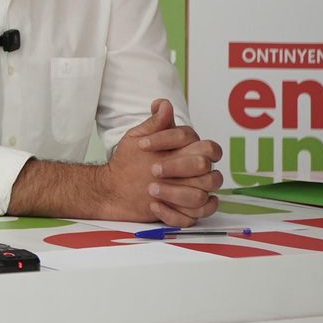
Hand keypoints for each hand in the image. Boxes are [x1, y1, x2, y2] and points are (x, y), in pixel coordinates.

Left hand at [135, 101, 222, 223]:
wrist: (115, 187)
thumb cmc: (130, 161)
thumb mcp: (137, 140)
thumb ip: (154, 124)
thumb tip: (163, 104)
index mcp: (192, 150)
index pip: (201, 143)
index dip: (171, 142)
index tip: (143, 144)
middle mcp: (199, 172)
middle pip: (207, 169)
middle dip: (179, 168)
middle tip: (153, 170)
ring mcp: (195, 193)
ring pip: (203, 196)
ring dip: (176, 194)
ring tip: (151, 191)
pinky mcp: (188, 213)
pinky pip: (193, 218)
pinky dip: (173, 214)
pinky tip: (153, 206)